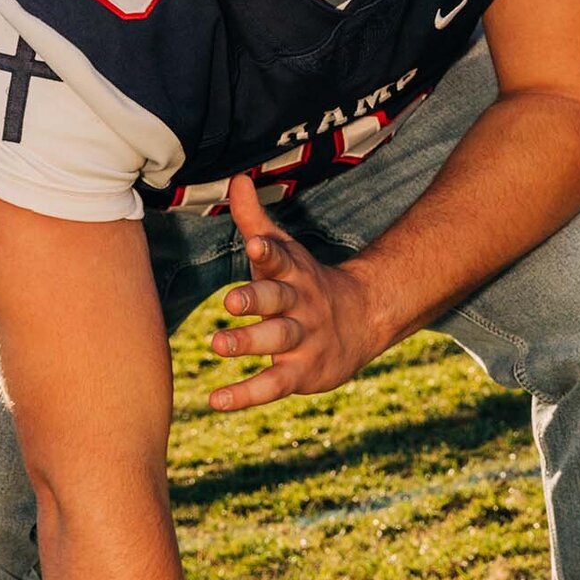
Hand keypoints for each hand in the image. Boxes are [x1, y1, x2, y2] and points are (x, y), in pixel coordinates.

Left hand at [207, 174, 382, 411]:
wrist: (362, 321)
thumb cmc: (305, 283)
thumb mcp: (286, 250)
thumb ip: (256, 218)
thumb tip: (237, 178)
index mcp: (294, 273)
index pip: (280, 258)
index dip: (267, 251)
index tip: (254, 244)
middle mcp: (300, 305)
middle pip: (278, 300)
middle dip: (255, 299)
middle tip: (230, 301)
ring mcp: (303, 341)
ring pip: (276, 342)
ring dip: (247, 343)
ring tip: (217, 345)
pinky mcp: (300, 374)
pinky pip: (272, 385)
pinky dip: (245, 395)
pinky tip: (216, 401)